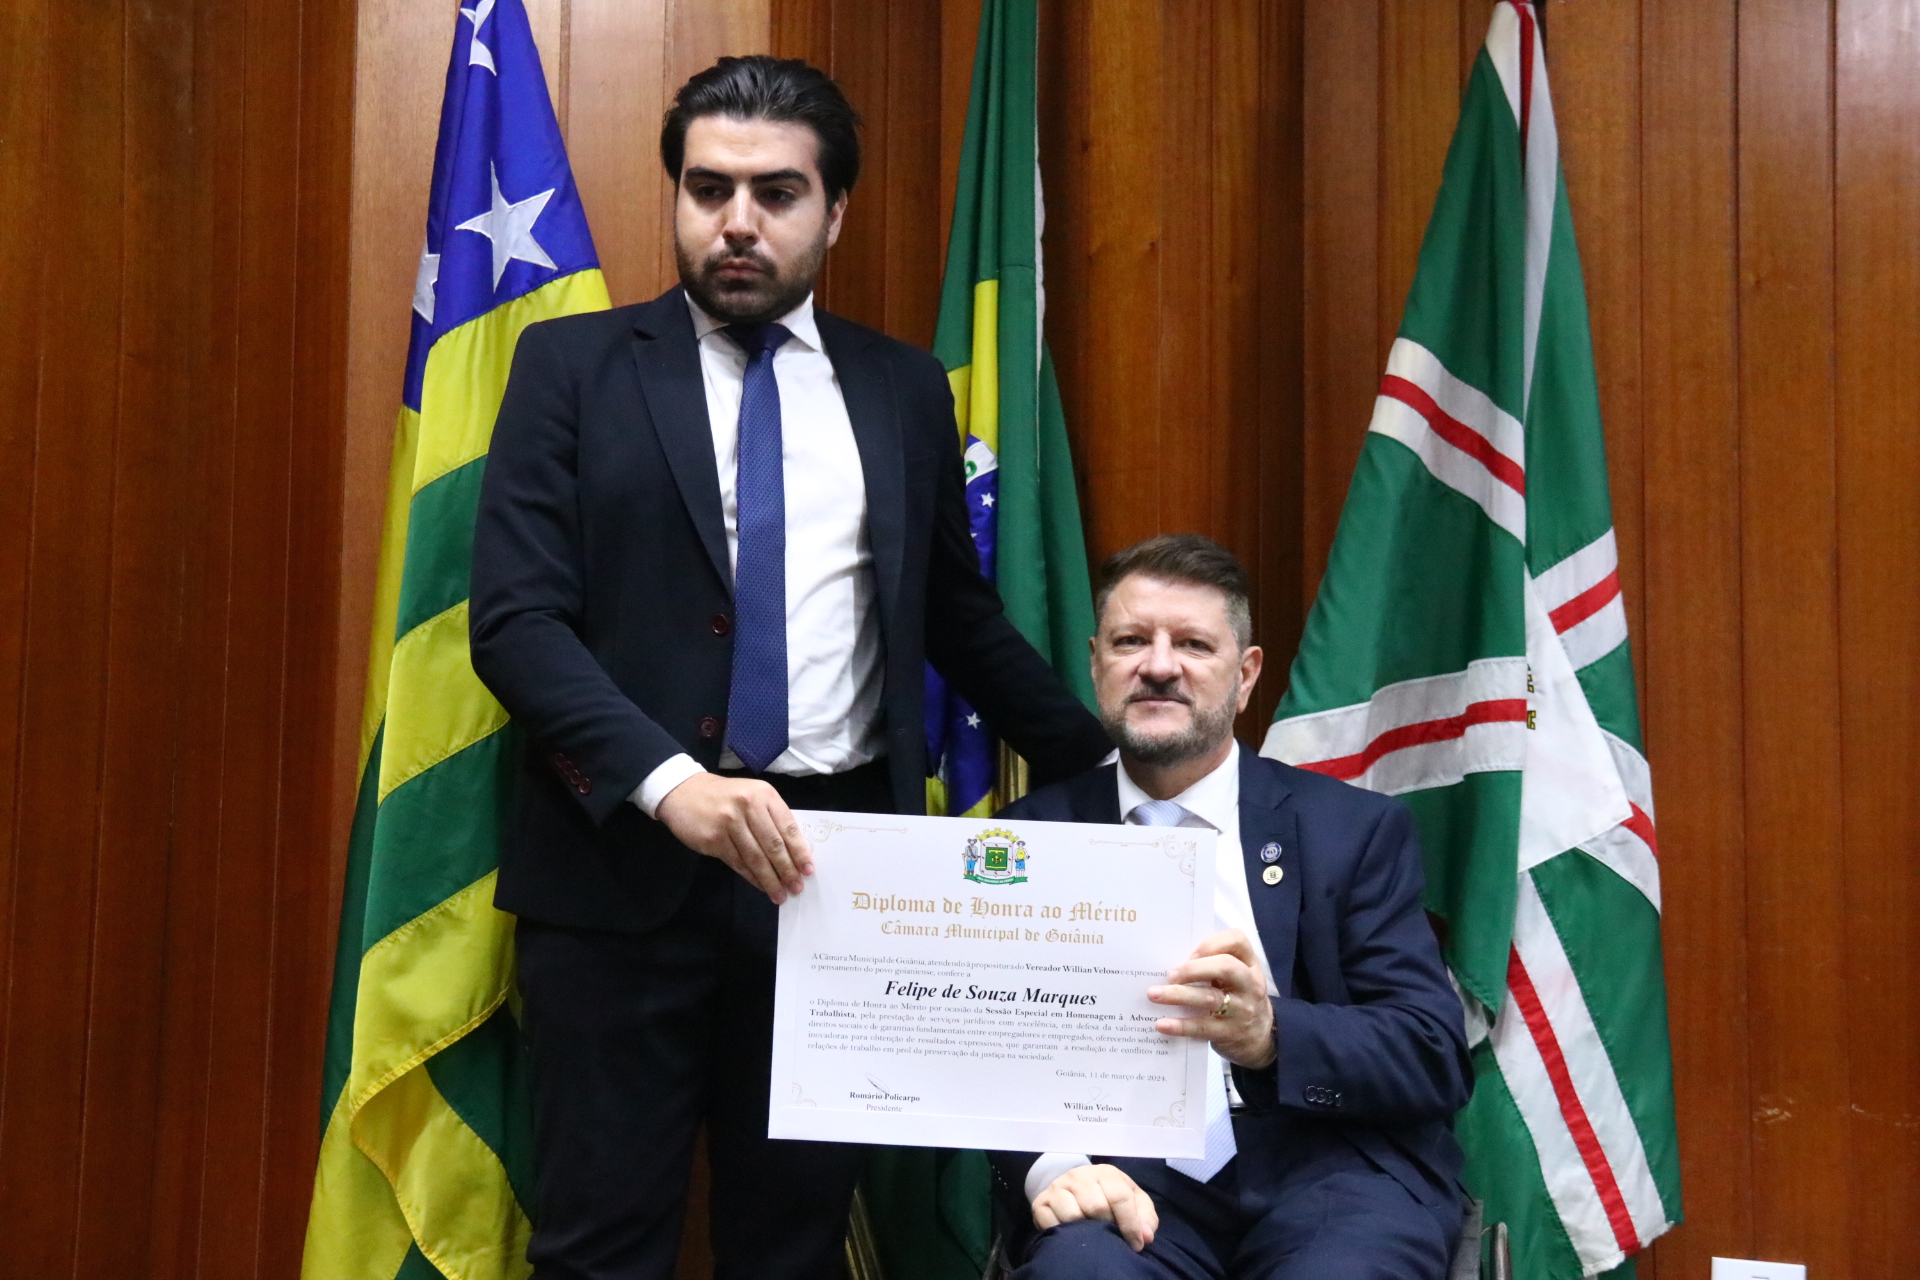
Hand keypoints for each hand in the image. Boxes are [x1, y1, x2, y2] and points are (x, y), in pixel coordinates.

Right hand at [654, 773, 812, 903]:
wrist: (684, 792)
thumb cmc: (725, 797)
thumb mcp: (753, 796)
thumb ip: (771, 818)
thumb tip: (793, 852)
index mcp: (764, 795)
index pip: (788, 827)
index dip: (799, 852)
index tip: (808, 870)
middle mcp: (748, 806)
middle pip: (773, 845)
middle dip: (787, 870)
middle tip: (796, 888)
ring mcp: (730, 823)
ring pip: (756, 858)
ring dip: (770, 879)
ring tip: (780, 894)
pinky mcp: (714, 838)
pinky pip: (738, 862)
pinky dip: (751, 877)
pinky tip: (760, 886)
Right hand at [1031, 1164, 1157, 1252]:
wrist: (1074, 1190)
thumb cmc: (1108, 1197)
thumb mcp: (1132, 1202)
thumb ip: (1145, 1217)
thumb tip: (1146, 1236)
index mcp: (1105, 1173)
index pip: (1120, 1197)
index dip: (1131, 1224)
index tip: (1136, 1244)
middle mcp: (1078, 1176)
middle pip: (1096, 1206)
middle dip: (1108, 1227)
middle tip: (1112, 1237)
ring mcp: (1058, 1188)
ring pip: (1073, 1215)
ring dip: (1086, 1231)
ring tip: (1092, 1235)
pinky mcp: (1041, 1202)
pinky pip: (1052, 1223)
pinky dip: (1064, 1234)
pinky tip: (1073, 1235)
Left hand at [1148, 929, 1276, 1068]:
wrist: (1260, 1037)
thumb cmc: (1238, 998)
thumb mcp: (1236, 977)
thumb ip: (1214, 965)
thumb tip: (1174, 964)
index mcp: (1249, 964)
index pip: (1237, 940)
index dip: (1212, 943)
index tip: (1191, 953)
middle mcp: (1249, 984)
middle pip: (1226, 967)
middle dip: (1194, 969)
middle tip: (1170, 975)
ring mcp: (1241, 1009)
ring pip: (1210, 998)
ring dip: (1178, 995)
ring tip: (1154, 994)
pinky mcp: (1230, 1033)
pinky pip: (1203, 1027)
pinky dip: (1180, 1025)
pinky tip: (1162, 1024)